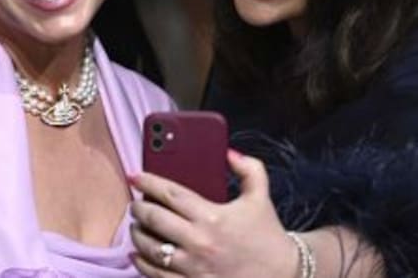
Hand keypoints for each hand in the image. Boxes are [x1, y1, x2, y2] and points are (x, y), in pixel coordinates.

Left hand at [129, 150, 297, 276]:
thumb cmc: (268, 236)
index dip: (148, 182)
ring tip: (136, 227)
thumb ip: (249, 169)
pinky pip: (156, 275)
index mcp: (213, 216)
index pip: (170, 194)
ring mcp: (194, 267)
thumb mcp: (261, 197)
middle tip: (136, 204)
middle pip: (154, 220)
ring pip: (151, 248)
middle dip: (139, 208)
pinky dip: (142, 263)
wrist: (282, 275)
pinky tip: (139, 255)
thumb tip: (229, 153)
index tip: (135, 176)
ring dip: (137, 235)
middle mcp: (200, 241)